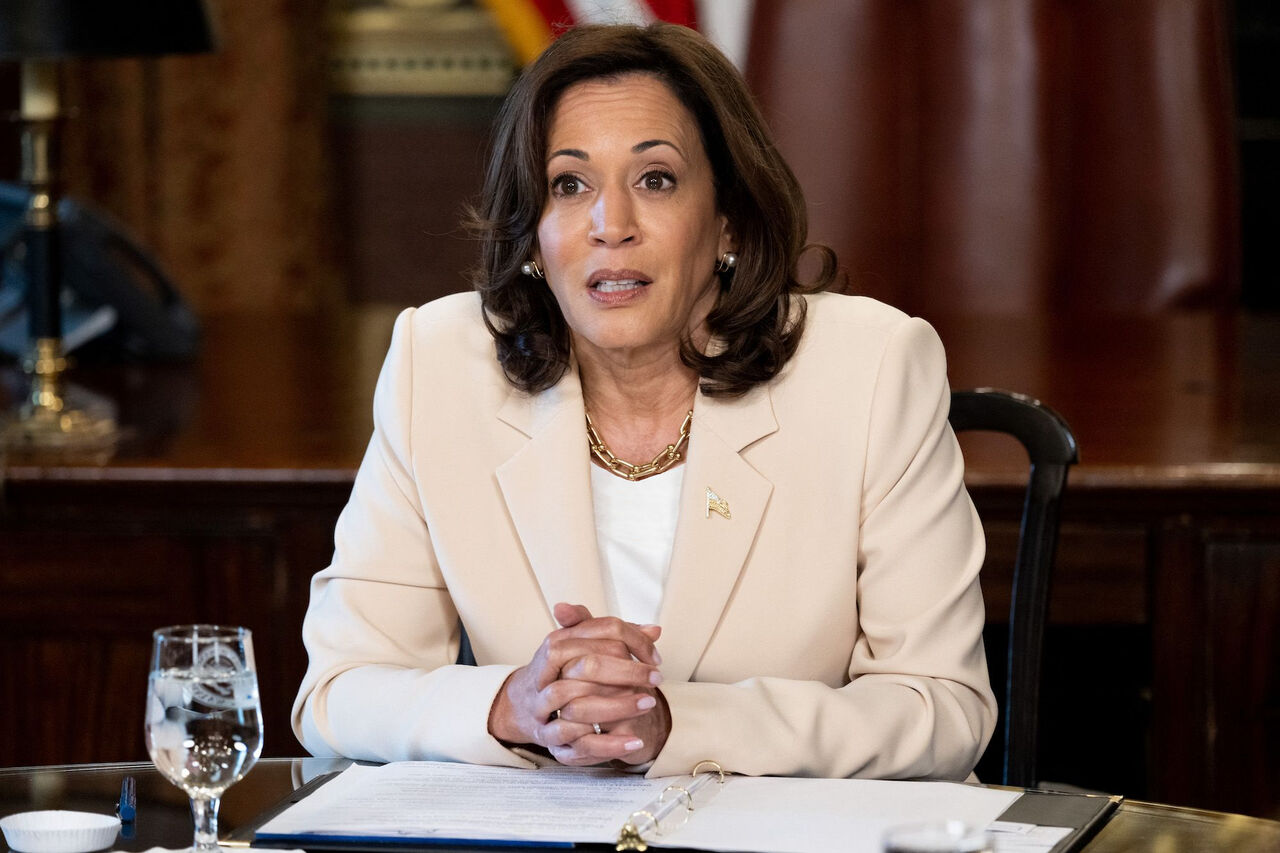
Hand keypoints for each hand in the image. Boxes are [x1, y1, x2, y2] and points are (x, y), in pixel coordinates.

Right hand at [488, 603, 663, 762]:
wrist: (526, 704)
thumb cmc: (562, 671)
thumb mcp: (583, 645)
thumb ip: (617, 638)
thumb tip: (654, 630)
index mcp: (558, 643)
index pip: (599, 632)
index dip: (633, 641)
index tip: (655, 656)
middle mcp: (546, 672)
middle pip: (587, 667)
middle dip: (627, 672)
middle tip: (657, 678)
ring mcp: (544, 706)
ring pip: (578, 706)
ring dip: (618, 707)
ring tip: (649, 704)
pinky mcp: (549, 737)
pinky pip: (578, 743)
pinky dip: (609, 744)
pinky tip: (634, 741)